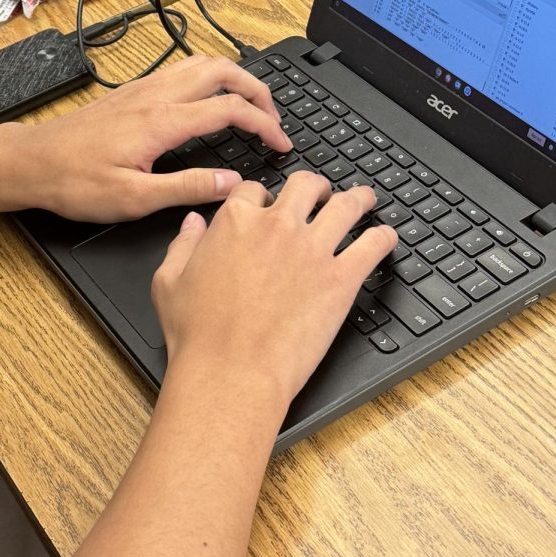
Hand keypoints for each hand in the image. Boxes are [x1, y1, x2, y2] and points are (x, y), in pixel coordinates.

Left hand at [0, 55, 291, 221]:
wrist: (30, 162)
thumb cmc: (75, 182)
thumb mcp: (134, 199)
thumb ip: (187, 187)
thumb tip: (232, 184)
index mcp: (162, 121)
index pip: (230, 110)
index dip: (265, 125)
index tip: (282, 144)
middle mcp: (156, 95)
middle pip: (222, 71)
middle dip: (257, 89)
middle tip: (274, 117)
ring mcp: (144, 88)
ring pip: (202, 62)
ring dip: (234, 78)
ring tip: (251, 104)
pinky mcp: (133, 91)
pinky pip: (182, 69)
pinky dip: (210, 77)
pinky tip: (210, 98)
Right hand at [151, 173, 396, 413]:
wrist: (230, 371)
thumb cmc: (198, 335)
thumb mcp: (169, 282)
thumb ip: (182, 245)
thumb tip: (193, 223)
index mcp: (236, 221)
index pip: (254, 190)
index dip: (262, 196)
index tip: (267, 205)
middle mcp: (277, 226)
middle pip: (306, 185)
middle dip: (315, 186)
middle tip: (322, 194)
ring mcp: (312, 249)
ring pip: (346, 205)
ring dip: (358, 198)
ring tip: (364, 199)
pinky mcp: (340, 278)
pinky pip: (373, 245)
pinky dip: (384, 237)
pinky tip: (386, 237)